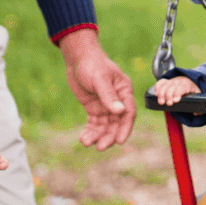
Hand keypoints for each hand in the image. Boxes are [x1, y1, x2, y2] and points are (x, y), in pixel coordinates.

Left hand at [58, 29, 135, 149]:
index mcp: (124, 91)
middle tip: (100, 147)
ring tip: (85, 142)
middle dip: (109, 136)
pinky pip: (95, 123)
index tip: (119, 141)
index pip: (128, 113)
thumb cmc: (92, 63)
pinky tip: (83, 137)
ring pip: (105, 125)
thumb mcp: (100, 78)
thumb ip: (109, 95)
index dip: (125, 128)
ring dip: (97, 135)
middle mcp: (117, 100)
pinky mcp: (94, 107)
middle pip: (117, 123)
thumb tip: (119, 112)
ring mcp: (105, 105)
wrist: (77, 58)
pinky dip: (90, 131)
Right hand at [154, 76, 200, 104]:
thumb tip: (196, 113)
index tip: (175, 101)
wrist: (189, 80)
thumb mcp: (198, 96)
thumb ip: (198, 106)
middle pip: (172, 87)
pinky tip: (156, 94)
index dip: (178, 93)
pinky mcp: (166, 81)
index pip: (182, 87)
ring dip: (161, 94)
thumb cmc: (193, 90)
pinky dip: (157, 87)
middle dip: (168, 96)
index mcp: (188, 85)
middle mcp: (179, 81)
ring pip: (165, 85)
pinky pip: (160, 82)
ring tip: (161, 102)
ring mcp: (172, 81)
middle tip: (168, 104)